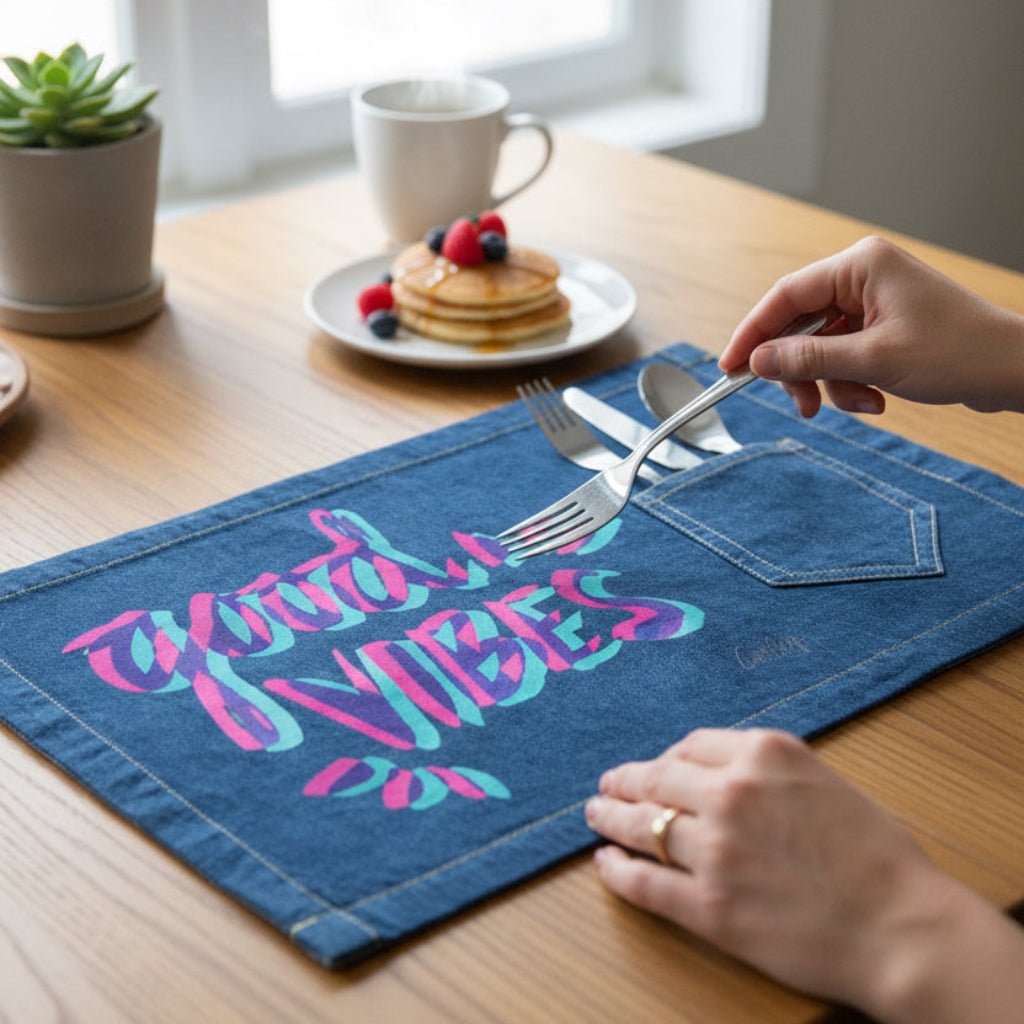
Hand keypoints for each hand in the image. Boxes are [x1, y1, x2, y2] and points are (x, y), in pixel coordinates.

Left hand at [587, 728, 1023, 1022]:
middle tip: (607, 786)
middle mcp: (731, 792)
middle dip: (625, 781)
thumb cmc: (878, 857)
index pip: (690, 745)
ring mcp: (715, 849)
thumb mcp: (824, 781)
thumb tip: (720, 770)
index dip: (666, 759)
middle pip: (656, 779)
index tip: (654, 768)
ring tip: (595, 815)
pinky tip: (605, 864)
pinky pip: (644, 882)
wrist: (902, 928)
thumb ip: (768, 770)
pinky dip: (617, 872)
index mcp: (764, 753)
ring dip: (610, 818)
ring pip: (641, 825)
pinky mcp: (708, 905)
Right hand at [719, 236, 1023, 417]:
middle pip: (799, 324)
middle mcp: (863, 277)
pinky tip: (875, 398)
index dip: (752, 334)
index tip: (731, 369)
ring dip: (831, 382)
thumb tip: (757, 361)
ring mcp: (873, 301)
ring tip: (861, 403)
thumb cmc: (957, 352)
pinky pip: (843, 355)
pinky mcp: (883, 325)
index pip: (785, 296)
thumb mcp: (873, 360)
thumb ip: (809, 359)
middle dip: (800, 369)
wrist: (1012, 370)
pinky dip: (850, 382)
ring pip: (820, 346)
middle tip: (802, 404)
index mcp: (860, 266)